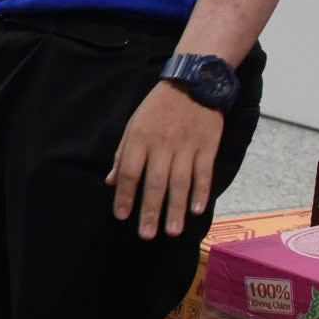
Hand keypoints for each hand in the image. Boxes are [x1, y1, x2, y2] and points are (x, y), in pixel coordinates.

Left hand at [110, 81, 224, 239]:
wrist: (194, 83)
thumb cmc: (158, 107)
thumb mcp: (134, 124)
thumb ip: (123, 154)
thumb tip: (110, 181)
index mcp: (140, 138)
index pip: (129, 172)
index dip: (124, 195)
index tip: (121, 216)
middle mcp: (162, 144)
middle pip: (154, 182)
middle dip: (150, 211)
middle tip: (147, 235)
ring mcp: (186, 145)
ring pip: (180, 182)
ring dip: (176, 209)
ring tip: (173, 232)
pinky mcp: (207, 145)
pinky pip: (203, 172)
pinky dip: (201, 192)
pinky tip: (197, 210)